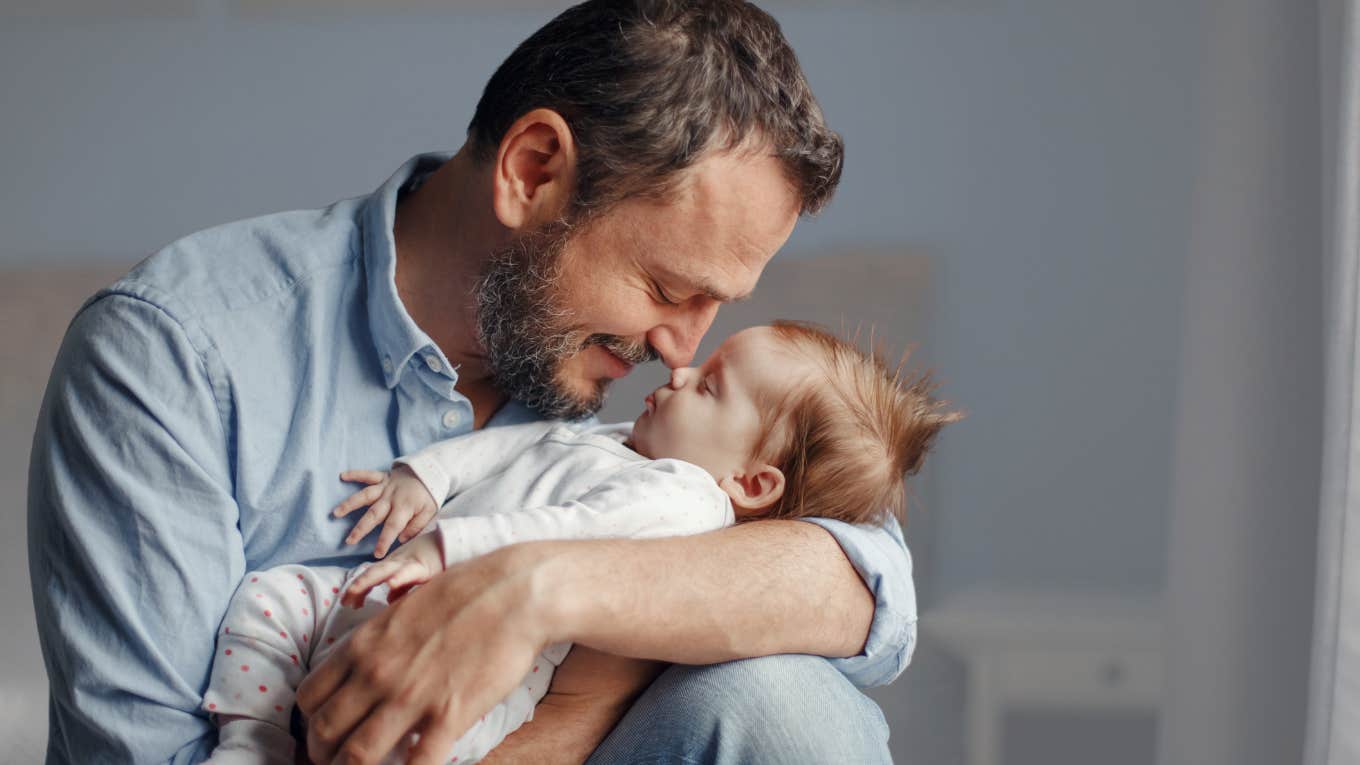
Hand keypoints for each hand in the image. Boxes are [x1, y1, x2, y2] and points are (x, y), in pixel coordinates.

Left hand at [296, 543, 555, 764]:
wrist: (513, 594)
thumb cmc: (462, 594)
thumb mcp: (402, 610)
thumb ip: (376, 642)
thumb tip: (362, 667)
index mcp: (362, 646)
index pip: (310, 697)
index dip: (311, 722)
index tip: (325, 731)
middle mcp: (376, 675)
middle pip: (324, 732)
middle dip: (324, 754)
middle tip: (337, 760)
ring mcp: (410, 697)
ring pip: (357, 756)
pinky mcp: (448, 716)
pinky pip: (416, 764)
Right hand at [333, 465, 438, 557]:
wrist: (432, 472)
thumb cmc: (429, 496)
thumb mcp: (429, 513)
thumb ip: (416, 526)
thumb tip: (401, 539)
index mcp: (404, 508)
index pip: (392, 527)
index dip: (384, 541)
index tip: (377, 554)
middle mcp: (392, 497)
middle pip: (374, 514)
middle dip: (361, 529)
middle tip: (349, 541)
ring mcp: (386, 486)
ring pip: (365, 496)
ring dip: (350, 504)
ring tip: (336, 513)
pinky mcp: (383, 477)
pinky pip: (368, 475)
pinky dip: (355, 474)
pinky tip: (342, 476)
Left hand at [341, 533, 442, 608]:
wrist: (453, 544)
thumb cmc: (433, 559)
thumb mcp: (414, 573)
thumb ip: (401, 586)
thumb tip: (389, 599)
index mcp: (394, 566)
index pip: (371, 576)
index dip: (358, 588)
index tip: (347, 602)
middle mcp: (398, 563)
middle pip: (373, 573)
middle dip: (357, 586)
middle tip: (344, 601)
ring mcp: (409, 564)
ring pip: (385, 571)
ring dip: (369, 580)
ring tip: (355, 590)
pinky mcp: (423, 568)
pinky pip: (409, 573)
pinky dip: (399, 577)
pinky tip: (390, 583)